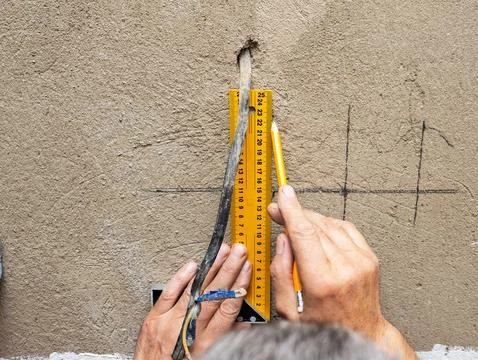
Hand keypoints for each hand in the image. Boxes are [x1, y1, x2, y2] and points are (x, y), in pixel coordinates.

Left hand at [134, 243, 250, 359]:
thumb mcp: (208, 358)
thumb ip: (224, 340)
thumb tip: (241, 326)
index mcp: (205, 342)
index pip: (228, 308)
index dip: (239, 287)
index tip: (247, 271)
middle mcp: (189, 329)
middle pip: (214, 294)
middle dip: (229, 270)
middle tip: (239, 252)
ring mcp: (169, 322)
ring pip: (195, 290)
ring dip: (211, 268)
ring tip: (222, 252)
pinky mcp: (153, 319)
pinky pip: (169, 294)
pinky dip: (181, 279)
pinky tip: (193, 266)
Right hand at [268, 185, 416, 359]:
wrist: (363, 333)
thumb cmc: (326, 325)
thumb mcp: (289, 310)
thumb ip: (281, 273)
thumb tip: (283, 241)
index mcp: (322, 282)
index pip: (304, 234)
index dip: (291, 210)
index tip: (284, 194)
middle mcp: (345, 268)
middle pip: (315, 226)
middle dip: (295, 214)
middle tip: (279, 210)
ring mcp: (361, 262)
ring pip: (330, 224)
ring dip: (310, 219)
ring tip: (297, 225)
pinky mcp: (369, 258)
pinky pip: (346, 229)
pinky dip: (329, 225)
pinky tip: (318, 230)